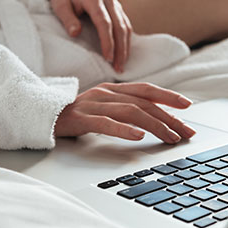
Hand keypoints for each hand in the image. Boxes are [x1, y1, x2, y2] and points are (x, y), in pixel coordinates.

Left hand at [49, 0, 131, 72]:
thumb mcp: (60, 6)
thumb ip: (68, 19)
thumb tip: (75, 33)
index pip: (104, 22)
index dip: (108, 41)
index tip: (107, 58)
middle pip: (119, 26)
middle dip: (120, 49)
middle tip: (118, 68)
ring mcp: (115, 2)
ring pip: (126, 26)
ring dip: (125, 47)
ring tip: (121, 65)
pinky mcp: (117, 8)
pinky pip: (126, 25)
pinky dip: (126, 40)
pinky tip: (123, 53)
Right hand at [54, 82, 196, 143]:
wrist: (40, 114)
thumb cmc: (74, 114)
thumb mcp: (102, 108)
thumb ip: (123, 109)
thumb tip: (152, 120)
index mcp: (112, 89)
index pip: (146, 90)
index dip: (168, 96)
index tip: (188, 106)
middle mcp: (106, 93)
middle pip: (145, 103)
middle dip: (170, 118)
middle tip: (187, 132)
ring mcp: (94, 104)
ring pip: (131, 112)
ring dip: (155, 125)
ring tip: (170, 138)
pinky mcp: (82, 119)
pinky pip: (106, 123)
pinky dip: (124, 130)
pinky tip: (138, 138)